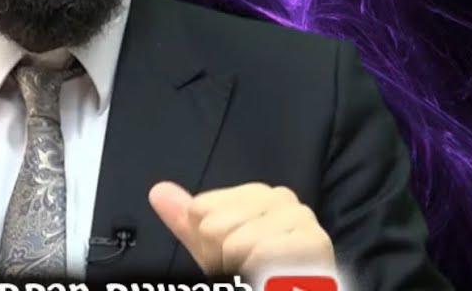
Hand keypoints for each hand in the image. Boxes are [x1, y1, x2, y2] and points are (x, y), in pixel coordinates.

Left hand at [149, 181, 335, 278]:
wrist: (287, 290)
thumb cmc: (257, 279)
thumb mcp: (215, 252)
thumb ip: (188, 222)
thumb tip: (158, 191)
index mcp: (257, 194)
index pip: (200, 208)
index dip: (210, 243)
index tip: (234, 257)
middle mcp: (281, 197)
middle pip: (213, 223)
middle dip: (224, 256)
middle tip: (249, 269)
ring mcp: (301, 218)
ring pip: (234, 241)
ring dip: (242, 269)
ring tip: (262, 275)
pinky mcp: (314, 241)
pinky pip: (259, 253)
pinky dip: (259, 273)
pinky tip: (274, 279)